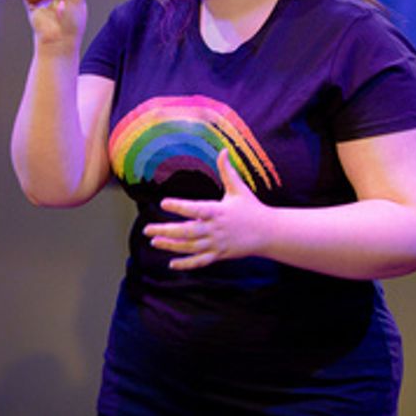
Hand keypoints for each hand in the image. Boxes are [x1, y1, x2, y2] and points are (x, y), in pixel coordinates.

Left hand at [144, 151, 270, 270]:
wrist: (268, 232)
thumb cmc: (251, 207)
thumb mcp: (239, 188)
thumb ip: (227, 170)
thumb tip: (223, 150)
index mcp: (218, 211)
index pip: (195, 209)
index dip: (179, 206)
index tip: (163, 202)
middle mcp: (215, 229)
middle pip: (187, 231)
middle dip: (166, 230)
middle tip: (146, 229)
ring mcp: (216, 243)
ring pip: (190, 247)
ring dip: (171, 245)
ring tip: (154, 241)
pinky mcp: (219, 254)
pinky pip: (200, 261)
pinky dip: (186, 265)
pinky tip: (171, 265)